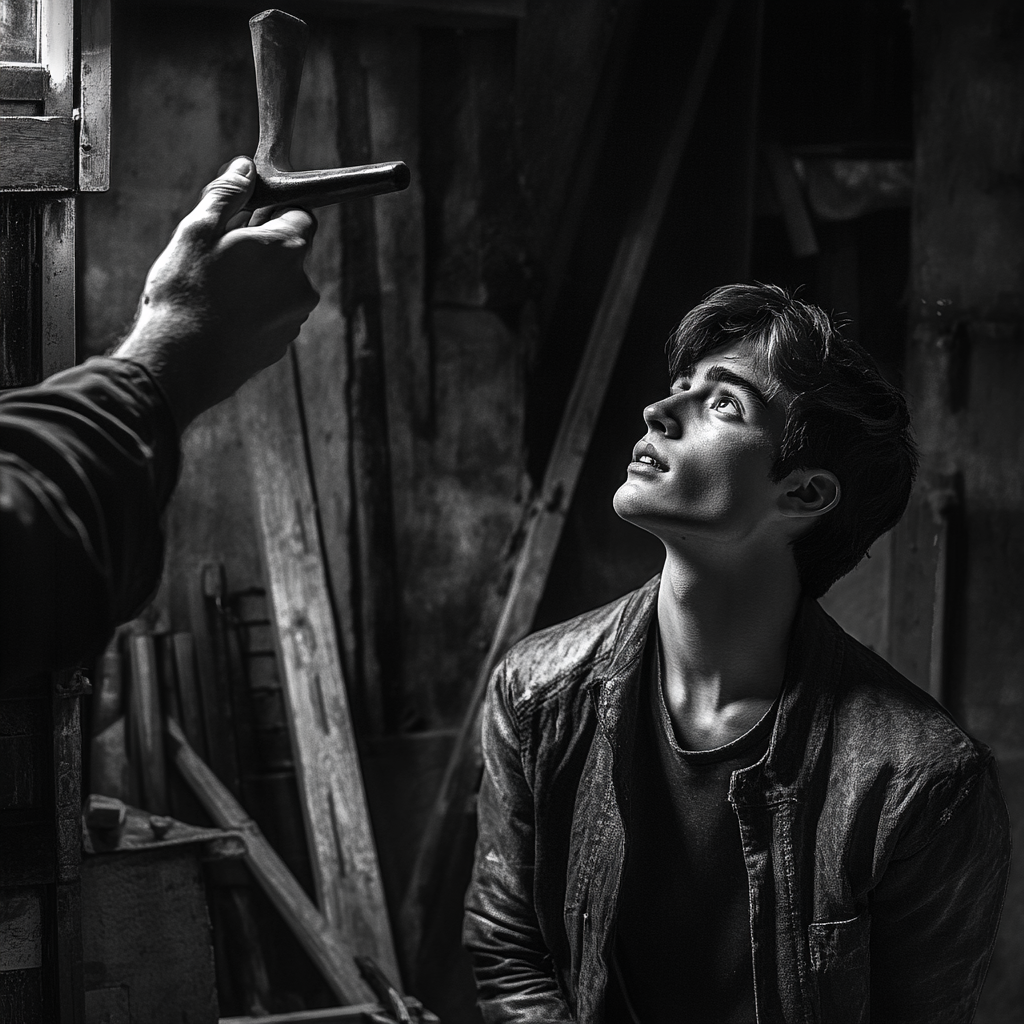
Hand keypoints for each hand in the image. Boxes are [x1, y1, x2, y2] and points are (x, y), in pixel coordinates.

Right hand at [113, 156, 318, 429]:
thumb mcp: (198, 231)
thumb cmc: (187, 293)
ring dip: (257, 283)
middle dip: (262, 249)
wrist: (183, 361)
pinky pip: (272, 317)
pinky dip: (253, 312)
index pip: (301, 215)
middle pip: (290, 253)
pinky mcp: (281, 345)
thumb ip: (227, 196)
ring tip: (216, 293)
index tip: (247, 220)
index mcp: (286, 249)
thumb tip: (244, 169)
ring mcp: (294, 318)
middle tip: (221, 259)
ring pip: (280, 287)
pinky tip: (221, 318)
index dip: (274, 213)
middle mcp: (301, 285)